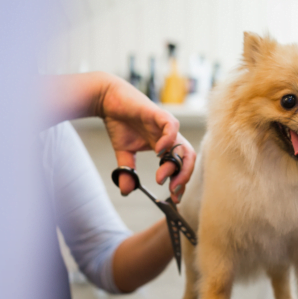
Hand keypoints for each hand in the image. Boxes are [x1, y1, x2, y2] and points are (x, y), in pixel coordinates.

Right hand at [98, 76, 194, 202]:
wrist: (108, 100)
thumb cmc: (119, 123)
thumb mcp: (124, 153)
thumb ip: (128, 171)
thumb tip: (126, 191)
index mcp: (163, 146)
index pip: (180, 166)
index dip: (180, 182)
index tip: (174, 198)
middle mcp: (168, 137)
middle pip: (188, 158)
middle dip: (184, 177)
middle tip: (173, 191)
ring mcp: (165, 125)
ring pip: (183, 146)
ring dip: (176, 165)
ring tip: (163, 176)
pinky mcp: (158, 114)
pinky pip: (172, 126)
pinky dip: (169, 140)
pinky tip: (158, 151)